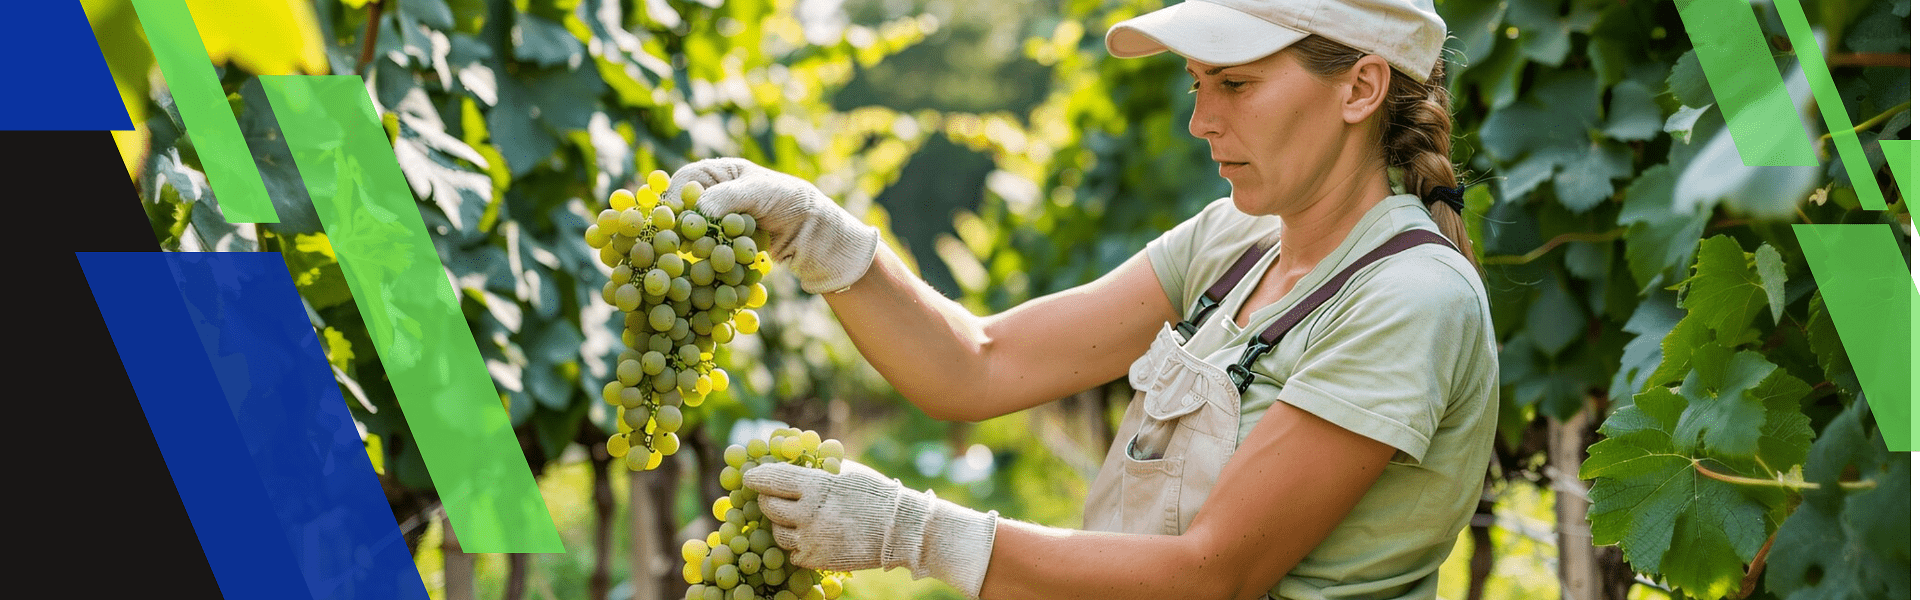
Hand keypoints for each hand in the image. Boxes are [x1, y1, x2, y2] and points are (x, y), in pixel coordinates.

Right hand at [665, 158, 879, 293]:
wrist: (814, 232)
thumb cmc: (789, 200)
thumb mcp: (759, 191)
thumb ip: (728, 197)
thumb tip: (698, 210)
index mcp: (716, 174)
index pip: (683, 182)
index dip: (675, 200)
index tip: (676, 219)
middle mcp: (711, 198)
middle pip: (682, 212)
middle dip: (683, 229)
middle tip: (686, 243)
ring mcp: (715, 225)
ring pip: (692, 237)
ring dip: (697, 248)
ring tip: (705, 257)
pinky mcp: (722, 247)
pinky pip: (707, 254)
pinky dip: (710, 262)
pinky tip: (716, 269)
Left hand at [744, 459, 998, 597]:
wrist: (900, 529)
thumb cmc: (874, 493)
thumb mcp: (845, 469)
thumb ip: (815, 465)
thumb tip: (786, 453)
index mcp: (815, 486)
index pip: (770, 479)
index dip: (756, 476)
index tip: (749, 476)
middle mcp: (808, 514)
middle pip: (767, 506)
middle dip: (767, 499)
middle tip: (771, 496)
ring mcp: (811, 540)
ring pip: (776, 532)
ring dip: (782, 524)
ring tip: (796, 517)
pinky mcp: (816, 560)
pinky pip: (792, 553)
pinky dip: (797, 544)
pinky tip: (809, 535)